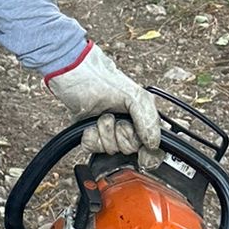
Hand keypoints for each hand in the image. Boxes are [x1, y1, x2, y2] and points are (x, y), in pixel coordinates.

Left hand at [45, 44, 161, 166]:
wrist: (74, 75)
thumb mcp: (135, 96)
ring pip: (110, 150)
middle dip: (122, 134)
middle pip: (129, 149)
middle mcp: (125, 128)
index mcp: (140, 119)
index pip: (151, 146)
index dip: (147, 152)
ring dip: (105, 132)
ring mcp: (106, 133)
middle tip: (118, 118)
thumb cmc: (103, 79)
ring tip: (102, 115)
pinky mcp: (89, 135)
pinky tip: (90, 123)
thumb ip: (148, 120)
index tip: (142, 152)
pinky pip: (92, 148)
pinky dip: (91, 136)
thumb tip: (153, 144)